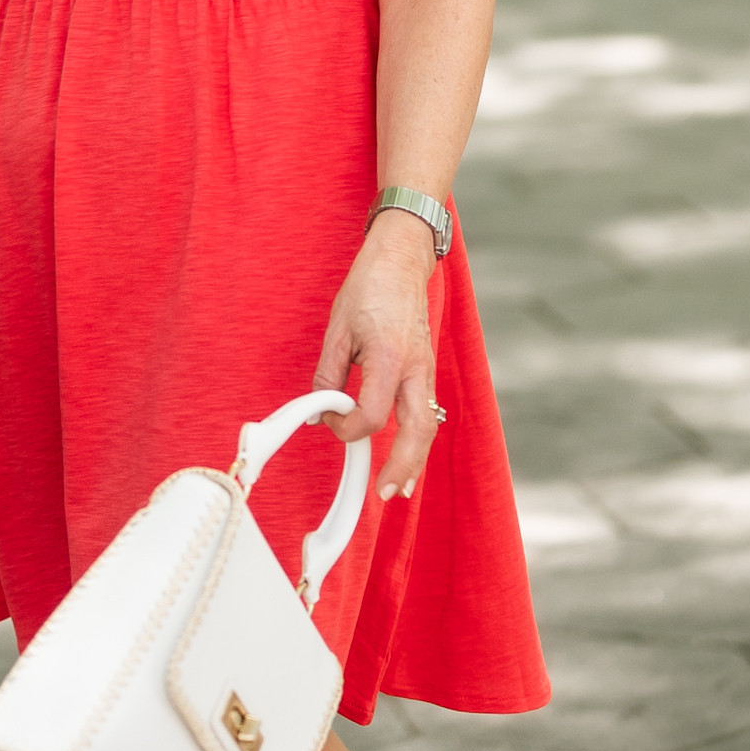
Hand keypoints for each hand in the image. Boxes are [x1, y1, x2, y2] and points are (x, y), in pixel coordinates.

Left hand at [310, 216, 443, 499]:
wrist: (402, 258)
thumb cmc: (369, 287)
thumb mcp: (337, 326)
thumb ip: (328, 372)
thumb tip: (321, 409)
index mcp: (388, 357)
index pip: (372, 413)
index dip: (347, 427)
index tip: (330, 421)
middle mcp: (414, 368)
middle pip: (417, 431)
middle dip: (403, 466)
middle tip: (385, 492)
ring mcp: (425, 369)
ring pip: (428, 426)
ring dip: (416, 459)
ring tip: (400, 487)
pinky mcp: (426, 368)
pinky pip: (427, 411)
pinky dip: (419, 438)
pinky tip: (408, 453)